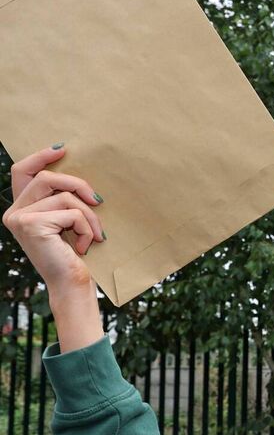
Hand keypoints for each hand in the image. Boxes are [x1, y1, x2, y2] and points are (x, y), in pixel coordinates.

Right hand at [2, 145, 105, 293]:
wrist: (72, 285)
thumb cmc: (75, 255)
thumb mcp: (67, 222)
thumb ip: (62, 200)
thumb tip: (79, 176)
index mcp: (21, 209)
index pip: (22, 171)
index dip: (41, 156)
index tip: (63, 149)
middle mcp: (14, 212)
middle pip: (47, 177)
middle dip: (79, 185)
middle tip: (99, 201)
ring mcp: (19, 218)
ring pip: (64, 196)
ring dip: (89, 215)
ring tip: (95, 234)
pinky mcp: (31, 225)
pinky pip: (71, 212)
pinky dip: (86, 227)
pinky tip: (84, 246)